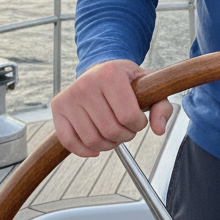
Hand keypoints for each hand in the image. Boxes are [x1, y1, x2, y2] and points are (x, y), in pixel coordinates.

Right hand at [51, 59, 173, 157]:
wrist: (100, 69)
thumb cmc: (126, 80)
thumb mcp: (149, 86)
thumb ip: (162, 106)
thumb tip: (159, 129)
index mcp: (111, 73)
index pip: (128, 116)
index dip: (138, 125)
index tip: (138, 119)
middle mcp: (87, 83)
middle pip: (110, 130)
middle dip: (124, 136)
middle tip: (126, 127)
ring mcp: (70, 95)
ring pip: (92, 140)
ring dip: (108, 145)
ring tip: (113, 133)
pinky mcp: (58, 108)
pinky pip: (70, 142)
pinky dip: (84, 151)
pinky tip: (95, 146)